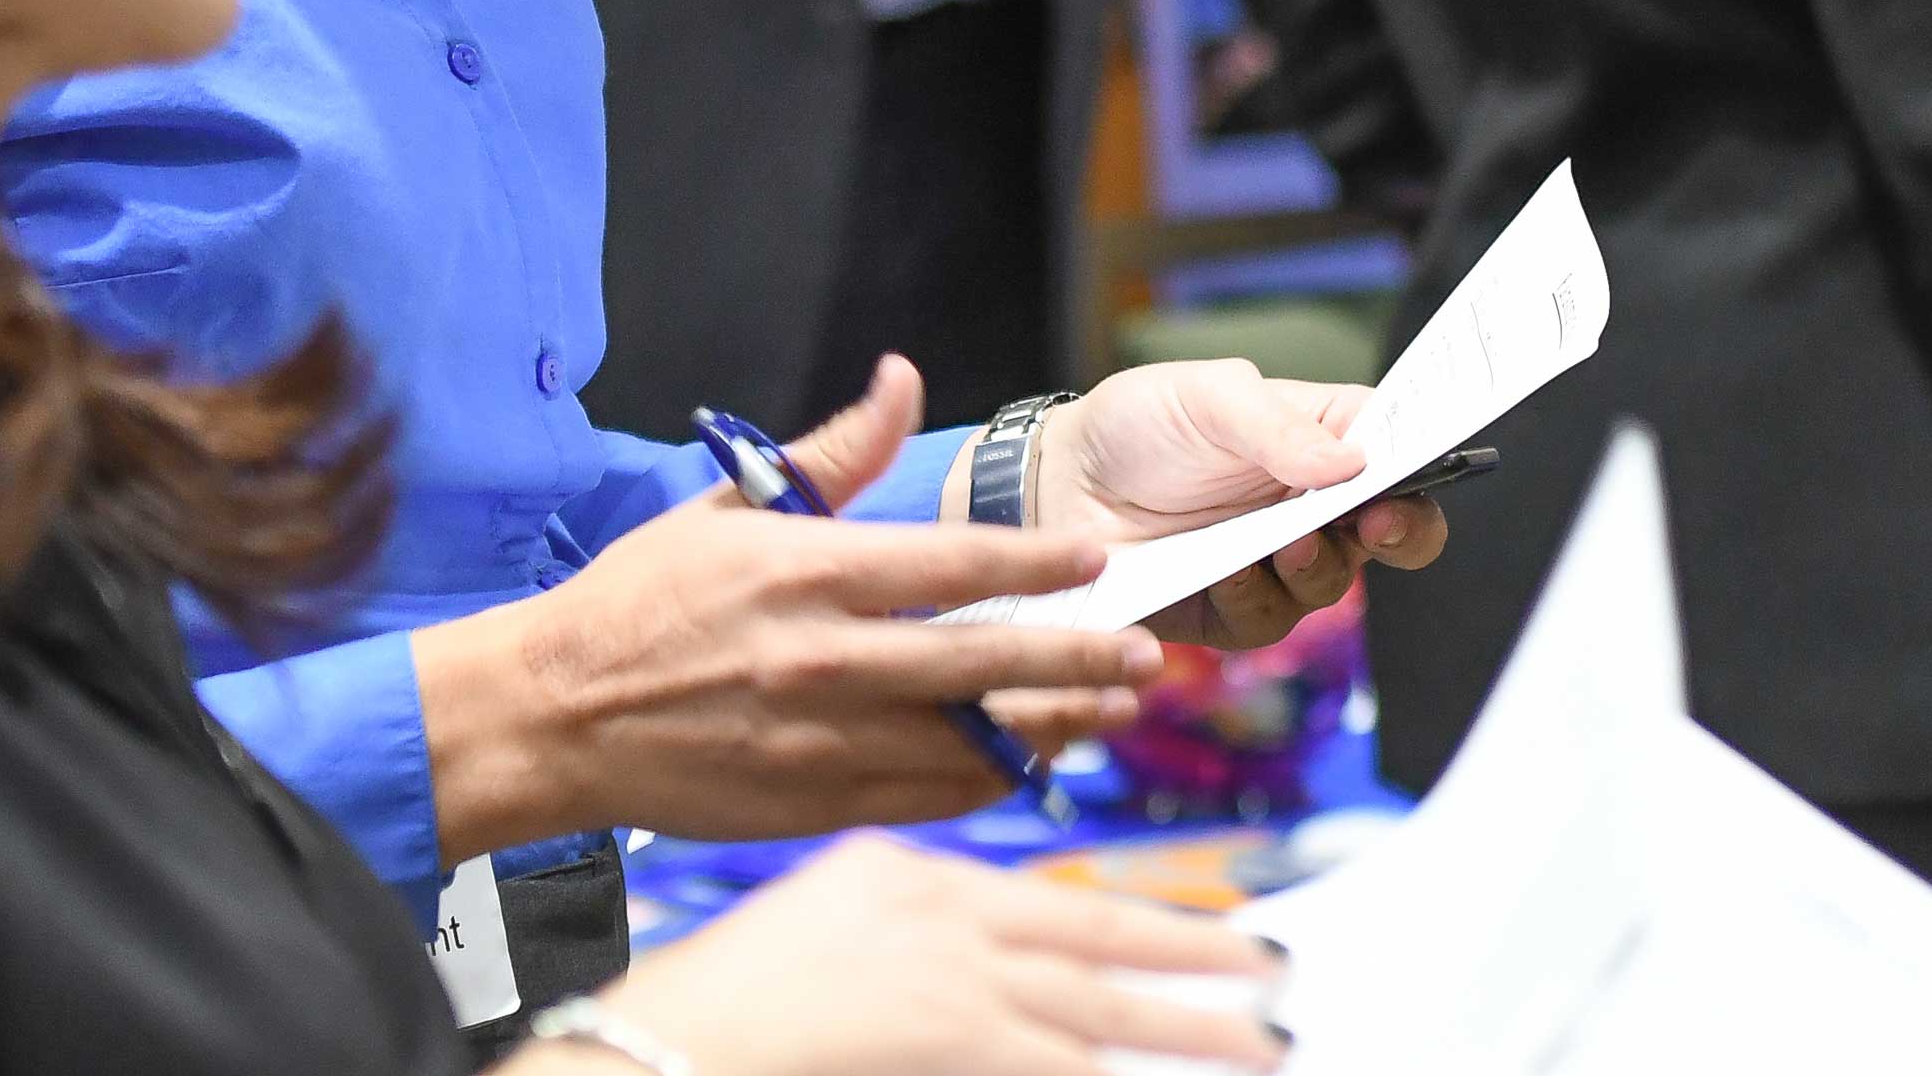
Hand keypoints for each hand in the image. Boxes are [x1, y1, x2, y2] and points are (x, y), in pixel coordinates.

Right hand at [418, 360, 1160, 853]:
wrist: (553, 716)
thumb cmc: (644, 602)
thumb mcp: (732, 507)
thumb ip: (835, 452)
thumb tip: (902, 376)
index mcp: (811, 575)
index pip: (954, 568)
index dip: (1040, 565)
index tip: (1103, 561)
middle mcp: (825, 659)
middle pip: (983, 665)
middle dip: (1078, 661)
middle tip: (1148, 658)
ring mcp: (820, 740)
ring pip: (967, 743)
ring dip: (1051, 728)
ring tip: (1113, 714)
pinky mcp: (808, 803)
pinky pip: (923, 797)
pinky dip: (984, 783)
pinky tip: (1030, 763)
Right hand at [522, 833, 1281, 1075]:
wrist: (659, 1045)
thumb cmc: (717, 1000)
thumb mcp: (829, 917)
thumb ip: (918, 930)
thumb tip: (995, 960)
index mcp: (915, 876)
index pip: (1053, 901)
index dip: (1139, 917)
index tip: (1205, 928)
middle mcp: (948, 918)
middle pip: (1100, 942)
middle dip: (1194, 956)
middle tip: (1272, 972)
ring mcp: (954, 984)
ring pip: (1100, 1012)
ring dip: (1189, 1028)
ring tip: (1262, 1040)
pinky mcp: (954, 1039)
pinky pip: (1061, 1065)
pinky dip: (1114, 1071)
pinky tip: (1167, 1075)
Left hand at [1000, 356, 1451, 645]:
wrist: (1056, 483)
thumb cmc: (1140, 422)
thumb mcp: (1210, 396)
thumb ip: (1278, 426)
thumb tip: (1354, 460)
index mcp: (1325, 438)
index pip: (1404, 452)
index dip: (1428, 467)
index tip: (1421, 475)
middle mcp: (1313, 504)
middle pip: (1394, 529)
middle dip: (1400, 530)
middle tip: (1379, 522)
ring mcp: (1276, 561)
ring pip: (1334, 583)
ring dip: (1320, 567)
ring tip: (1285, 545)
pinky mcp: (1232, 611)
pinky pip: (1268, 621)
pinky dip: (1254, 598)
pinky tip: (1226, 573)